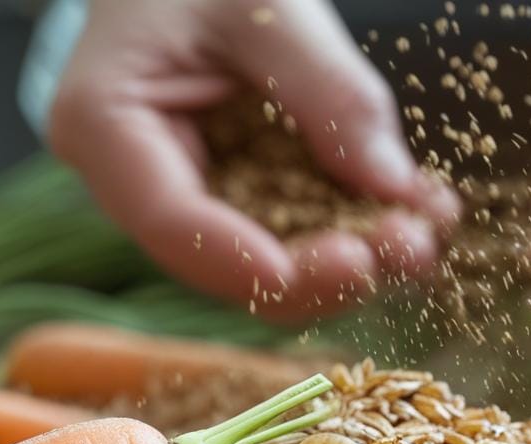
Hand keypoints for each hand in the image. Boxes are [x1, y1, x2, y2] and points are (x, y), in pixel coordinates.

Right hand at [48, 0, 458, 319]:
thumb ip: (328, 87)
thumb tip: (392, 186)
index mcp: (104, 124)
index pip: (170, 218)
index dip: (252, 259)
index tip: (342, 265)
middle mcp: (136, 183)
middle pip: (226, 266)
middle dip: (324, 270)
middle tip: (410, 249)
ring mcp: (187, 198)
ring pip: (267, 268)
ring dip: (353, 261)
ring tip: (426, 235)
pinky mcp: (234, 199)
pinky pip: (293, 236)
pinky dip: (356, 230)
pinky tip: (419, 217)